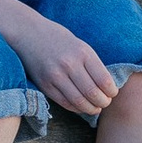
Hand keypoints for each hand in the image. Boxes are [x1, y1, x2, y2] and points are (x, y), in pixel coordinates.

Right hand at [2, 4, 125, 118]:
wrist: (29, 33)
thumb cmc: (58, 39)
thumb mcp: (80, 45)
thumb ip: (92, 64)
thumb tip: (107, 86)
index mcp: (83, 53)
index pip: (104, 80)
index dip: (112, 91)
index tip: (112, 93)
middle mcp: (70, 64)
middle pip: (93, 93)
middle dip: (103, 102)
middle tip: (105, 103)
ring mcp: (56, 76)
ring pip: (79, 101)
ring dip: (91, 109)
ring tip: (95, 108)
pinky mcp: (45, 84)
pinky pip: (64, 102)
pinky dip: (76, 108)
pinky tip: (81, 106)